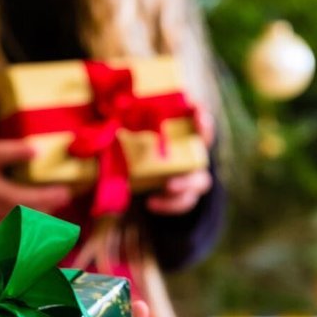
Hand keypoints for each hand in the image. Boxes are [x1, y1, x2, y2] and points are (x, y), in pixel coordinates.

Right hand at [0, 88, 71, 228]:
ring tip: (60, 206)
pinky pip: (8, 227)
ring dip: (38, 214)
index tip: (37, 149)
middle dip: (38, 197)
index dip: (17, 153)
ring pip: (12, 215)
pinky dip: (28, 227)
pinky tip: (47, 222)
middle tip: (64, 192)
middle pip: (11, 195)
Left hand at [145, 101, 214, 215]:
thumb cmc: (152, 149)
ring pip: (198, 184)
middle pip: (203, 159)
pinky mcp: (185, 197)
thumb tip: (113, 115)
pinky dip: (167, 205)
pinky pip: (181, 203)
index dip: (203, 122)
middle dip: (194, 158)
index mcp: (190, 141)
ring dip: (184, 185)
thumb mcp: (149, 138)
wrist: (156, 178)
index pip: (203, 130)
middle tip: (183, 146)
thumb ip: (139, 129)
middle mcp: (196, 159)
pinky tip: (151, 203)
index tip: (197, 111)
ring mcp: (193, 179)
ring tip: (168, 186)